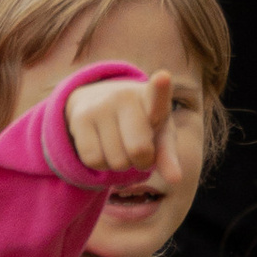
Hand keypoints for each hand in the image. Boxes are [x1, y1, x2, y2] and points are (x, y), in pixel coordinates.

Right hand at [62, 65, 189, 192]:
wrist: (98, 99)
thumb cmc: (140, 122)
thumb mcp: (159, 133)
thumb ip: (168, 155)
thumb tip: (175, 180)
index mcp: (152, 97)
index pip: (157, 93)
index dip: (161, 87)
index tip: (163, 77)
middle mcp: (125, 96)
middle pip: (139, 151)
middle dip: (141, 162)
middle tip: (139, 150)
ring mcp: (100, 105)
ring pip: (115, 161)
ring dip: (120, 165)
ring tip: (119, 145)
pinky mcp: (80, 118)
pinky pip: (93, 160)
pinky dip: (101, 165)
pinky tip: (103, 148)